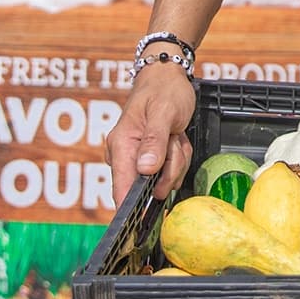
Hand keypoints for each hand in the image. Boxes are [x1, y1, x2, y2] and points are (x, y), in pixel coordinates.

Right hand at [104, 62, 197, 203]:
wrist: (167, 76)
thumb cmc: (163, 90)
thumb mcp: (163, 112)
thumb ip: (154, 141)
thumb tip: (145, 170)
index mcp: (121, 146)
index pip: (122, 188)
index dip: (132, 208)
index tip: (144, 222)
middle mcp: (125, 156)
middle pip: (149, 186)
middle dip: (170, 168)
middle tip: (173, 140)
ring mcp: (139, 159)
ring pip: (165, 179)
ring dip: (176, 159)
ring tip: (174, 134)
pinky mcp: (152, 159)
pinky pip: (171, 170)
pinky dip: (178, 156)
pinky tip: (176, 138)